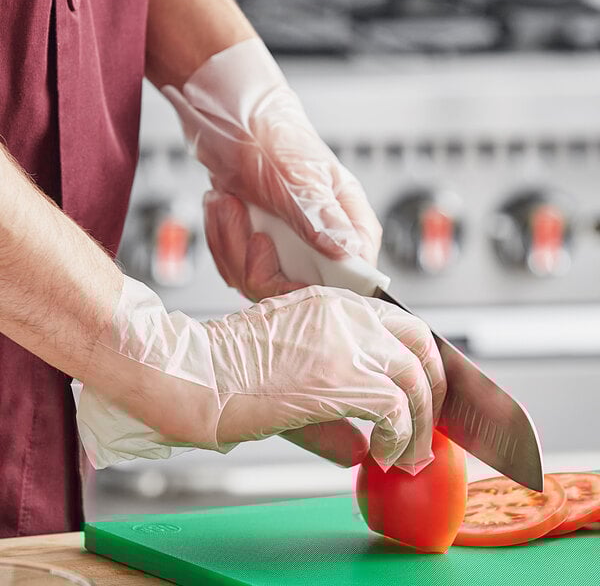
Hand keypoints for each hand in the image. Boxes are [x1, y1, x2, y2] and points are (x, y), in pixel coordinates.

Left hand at [162, 38, 381, 300]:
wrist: (229, 118)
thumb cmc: (270, 134)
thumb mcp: (297, 175)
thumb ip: (321, 217)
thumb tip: (349, 253)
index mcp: (345, 221)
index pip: (354, 276)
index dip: (320, 287)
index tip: (287, 275)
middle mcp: (320, 239)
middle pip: (298, 288)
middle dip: (259, 264)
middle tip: (251, 231)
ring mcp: (287, 246)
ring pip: (259, 281)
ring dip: (232, 245)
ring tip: (230, 206)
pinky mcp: (257, 247)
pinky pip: (235, 267)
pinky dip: (220, 240)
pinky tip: (222, 208)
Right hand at [202, 286, 445, 471]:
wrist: (200, 374)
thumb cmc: (229, 369)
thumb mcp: (289, 373)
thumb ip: (332, 411)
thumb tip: (360, 448)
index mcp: (333, 305)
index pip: (398, 324)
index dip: (415, 361)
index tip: (417, 392)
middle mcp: (348, 316)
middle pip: (419, 343)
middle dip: (432, 386)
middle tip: (427, 422)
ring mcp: (349, 344)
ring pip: (416, 378)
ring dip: (420, 423)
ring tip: (408, 453)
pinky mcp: (346, 379)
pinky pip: (397, 410)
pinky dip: (401, 438)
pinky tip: (384, 456)